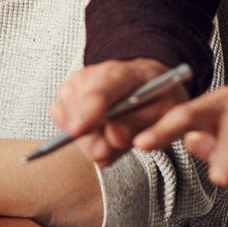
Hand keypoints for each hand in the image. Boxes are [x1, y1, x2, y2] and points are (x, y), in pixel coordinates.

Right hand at [48, 59, 182, 169]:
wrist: (145, 81)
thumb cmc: (156, 96)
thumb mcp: (165, 113)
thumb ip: (142, 127)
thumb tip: (114, 137)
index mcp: (119, 74)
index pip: (98, 93)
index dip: (86, 113)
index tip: (77, 132)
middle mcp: (89, 76)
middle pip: (78, 113)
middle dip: (91, 141)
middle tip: (110, 152)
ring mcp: (73, 86)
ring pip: (68, 123)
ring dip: (89, 141)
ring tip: (113, 138)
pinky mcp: (64, 98)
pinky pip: (62, 124)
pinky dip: (80, 138)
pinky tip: (99, 135)